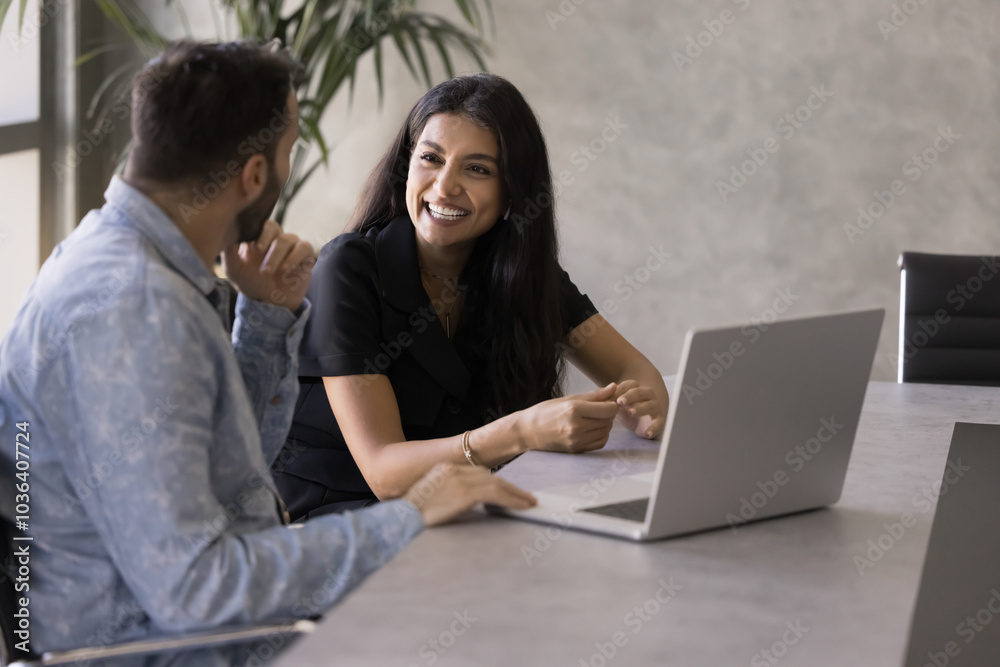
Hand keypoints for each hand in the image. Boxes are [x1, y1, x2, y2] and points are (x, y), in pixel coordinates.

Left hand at [222, 220, 315, 312]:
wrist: (270, 302)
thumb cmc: (251, 282)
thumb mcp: (234, 269)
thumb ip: (228, 251)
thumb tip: (225, 232)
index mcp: (256, 235)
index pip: (257, 222)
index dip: (255, 231)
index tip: (251, 246)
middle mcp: (274, 236)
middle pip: (273, 227)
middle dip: (266, 241)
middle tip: (259, 253)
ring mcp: (291, 243)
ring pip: (286, 239)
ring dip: (276, 255)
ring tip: (268, 272)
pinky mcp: (305, 252)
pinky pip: (303, 247)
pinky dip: (294, 257)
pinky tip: (285, 269)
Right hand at [403, 463, 535, 526]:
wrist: (401, 521)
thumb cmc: (413, 518)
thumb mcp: (432, 500)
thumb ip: (451, 497)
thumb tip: (472, 506)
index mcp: (443, 470)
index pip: (477, 473)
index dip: (496, 483)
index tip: (508, 491)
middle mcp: (452, 470)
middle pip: (488, 476)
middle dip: (508, 487)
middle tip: (524, 497)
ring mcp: (458, 480)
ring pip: (495, 483)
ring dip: (514, 493)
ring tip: (528, 502)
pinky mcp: (464, 493)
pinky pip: (495, 493)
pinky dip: (512, 499)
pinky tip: (522, 506)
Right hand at [519, 383, 619, 453]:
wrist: (528, 431)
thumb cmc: (546, 412)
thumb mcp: (568, 399)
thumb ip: (593, 395)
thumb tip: (614, 387)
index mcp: (573, 409)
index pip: (608, 409)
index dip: (612, 404)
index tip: (607, 401)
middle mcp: (576, 426)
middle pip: (608, 420)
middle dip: (608, 413)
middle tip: (599, 409)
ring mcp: (576, 440)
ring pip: (606, 431)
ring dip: (605, 424)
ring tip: (593, 418)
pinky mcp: (576, 450)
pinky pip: (600, 442)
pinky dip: (601, 435)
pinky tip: (591, 429)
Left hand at [613, 379, 667, 439]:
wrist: (645, 419)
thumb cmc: (628, 407)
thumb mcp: (616, 402)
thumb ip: (607, 397)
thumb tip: (597, 393)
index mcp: (636, 388)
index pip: (629, 385)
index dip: (620, 389)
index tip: (611, 396)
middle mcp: (648, 396)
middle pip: (640, 392)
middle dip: (630, 396)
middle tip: (619, 401)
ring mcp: (655, 407)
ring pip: (651, 406)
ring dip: (641, 408)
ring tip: (631, 412)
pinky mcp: (659, 421)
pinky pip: (659, 424)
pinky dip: (654, 429)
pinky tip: (647, 433)